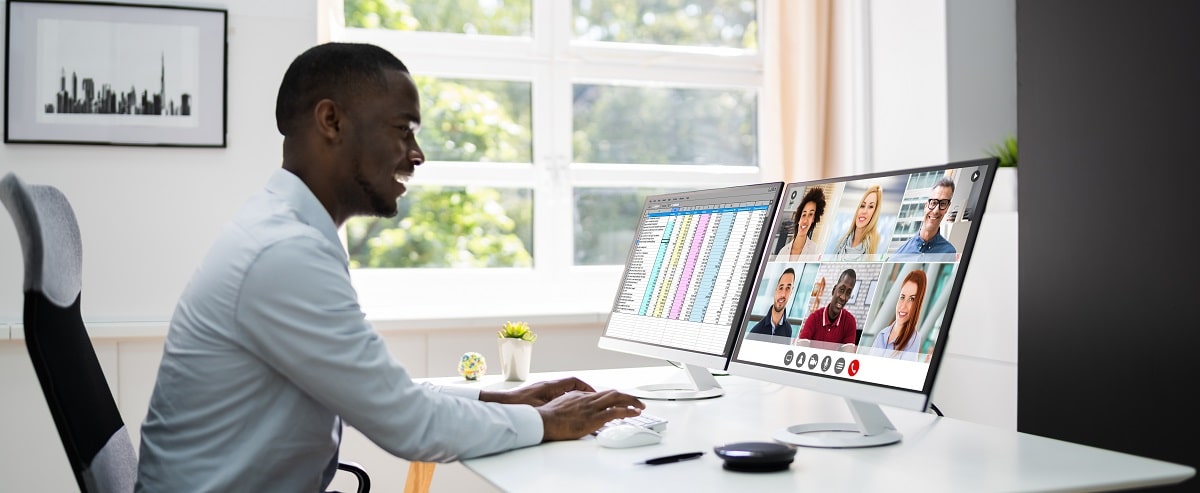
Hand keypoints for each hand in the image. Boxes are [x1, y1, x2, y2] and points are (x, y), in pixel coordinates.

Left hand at [479, 377, 595, 405]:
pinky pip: (556, 396)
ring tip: (582, 406)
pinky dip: (564, 401)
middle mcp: (547, 386)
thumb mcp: (539, 408)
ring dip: (573, 396)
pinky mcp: (537, 396)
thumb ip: (555, 407)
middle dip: (583, 391)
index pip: (574, 381)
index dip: (586, 387)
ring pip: (563, 390)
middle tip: (593, 400)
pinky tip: (565, 411)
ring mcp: (542, 390)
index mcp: (550, 386)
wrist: (500, 404)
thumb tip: (571, 407)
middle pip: (571, 385)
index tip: (595, 394)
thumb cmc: (518, 406)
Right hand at [536, 389, 644, 441]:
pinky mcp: (594, 417)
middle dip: (627, 397)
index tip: (621, 402)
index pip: (602, 394)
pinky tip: (634, 413)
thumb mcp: (561, 407)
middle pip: (612, 393)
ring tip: (640, 406)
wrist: (544, 421)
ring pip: (617, 399)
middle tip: (637, 401)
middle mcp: (588, 398)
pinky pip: (615, 411)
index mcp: (580, 395)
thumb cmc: (549, 417)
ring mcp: (592, 407)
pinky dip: (628, 411)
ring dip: (631, 401)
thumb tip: (577, 414)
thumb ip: (572, 407)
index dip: (614, 398)